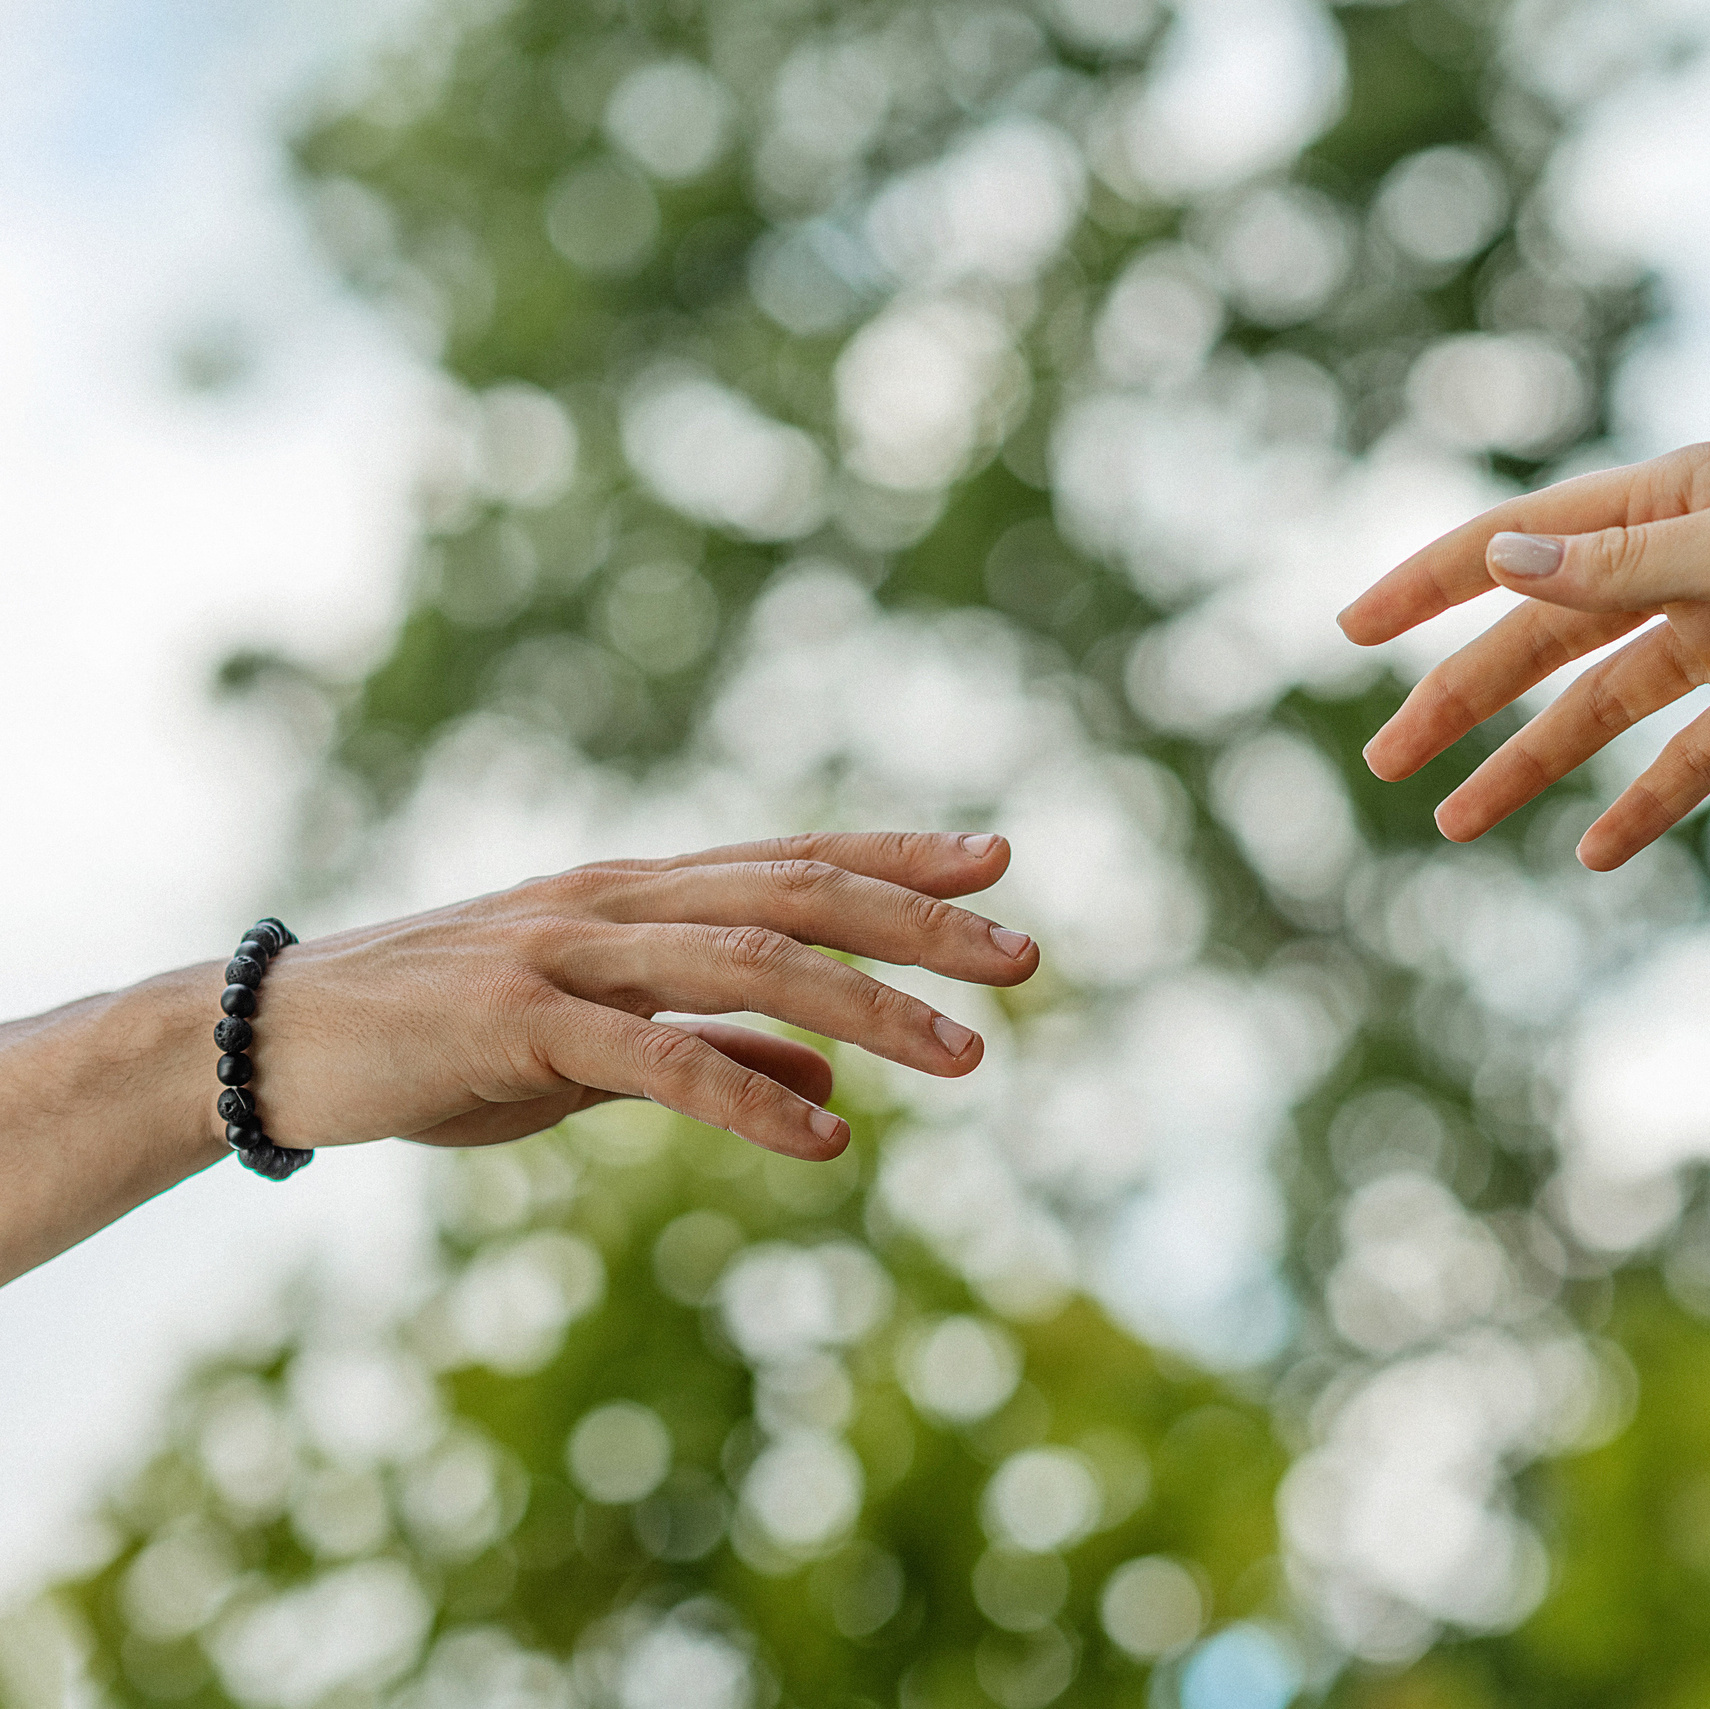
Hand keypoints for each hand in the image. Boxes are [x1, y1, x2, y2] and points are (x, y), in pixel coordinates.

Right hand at [247, 831, 1037, 1160]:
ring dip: (869, 1010)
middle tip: (1027, 956)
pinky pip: (655, 1059)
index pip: (793, 858)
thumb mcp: (595, 1038)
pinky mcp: (519, 1024)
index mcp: (638, 892)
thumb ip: (710, 1041)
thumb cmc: (443, 1035)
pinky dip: (748, 1093)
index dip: (898, 854)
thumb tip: (825, 1067)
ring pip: (749, 965)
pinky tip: (824, 1135)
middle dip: (919, 921)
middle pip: (795, 895)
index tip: (999, 859)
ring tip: (966, 1057)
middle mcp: (617, 901)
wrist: (277, 1040)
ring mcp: (568, 954)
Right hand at [1340, 439, 1709, 869]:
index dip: (1428, 584)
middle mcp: (1686, 562)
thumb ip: (1624, 571)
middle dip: (1461, 700)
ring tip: (1460, 827)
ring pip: (1603, 705)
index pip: (1518, 541)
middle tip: (1388, 766)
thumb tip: (1499, 565)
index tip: (1350, 632)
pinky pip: (1692, 754)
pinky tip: (1595, 851)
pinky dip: (1644, 799)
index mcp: (1668, 502)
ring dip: (1533, 762)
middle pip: (1544, 637)